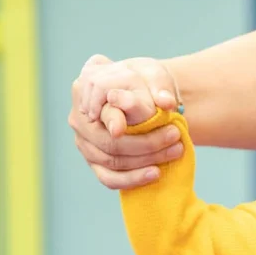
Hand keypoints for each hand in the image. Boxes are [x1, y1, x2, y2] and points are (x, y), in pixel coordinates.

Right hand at [69, 55, 183, 189]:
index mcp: (89, 86)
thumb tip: (166, 102)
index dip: (111, 120)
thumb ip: (159, 85)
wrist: (146, 96)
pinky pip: (108, 178)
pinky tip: (156, 173)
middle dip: (145, 143)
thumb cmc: (147, 82)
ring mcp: (83, 141)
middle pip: (108, 140)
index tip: (121, 130)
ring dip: (145, 161)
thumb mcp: (154, 75)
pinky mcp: (93, 161)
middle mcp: (80, 115)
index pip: (98, 108)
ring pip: (110, 160)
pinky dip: (132, 179)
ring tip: (174, 152)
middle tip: (175, 135)